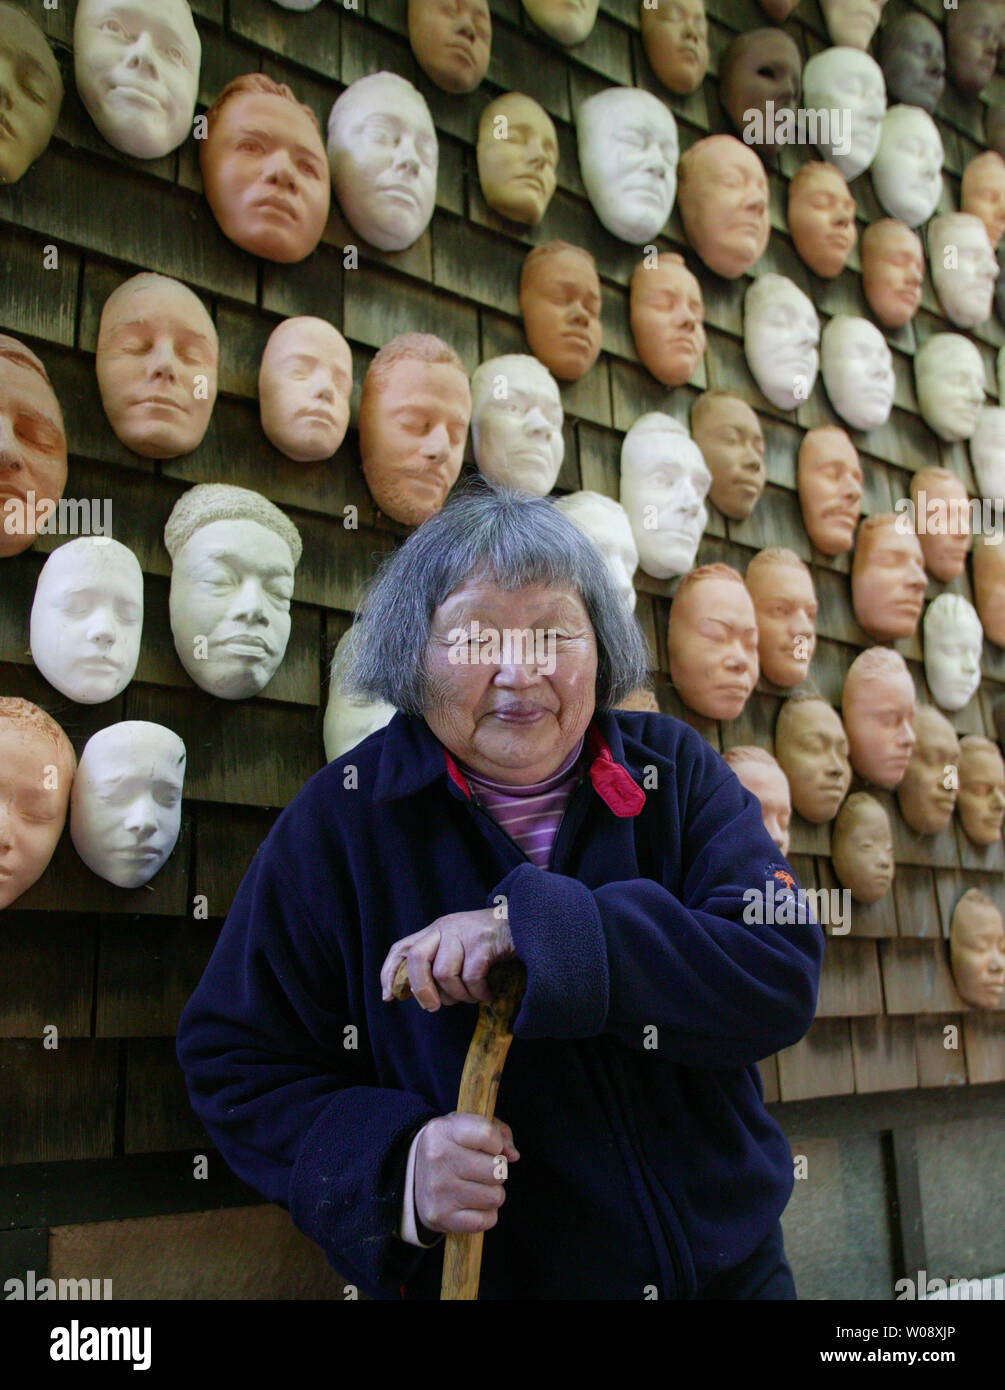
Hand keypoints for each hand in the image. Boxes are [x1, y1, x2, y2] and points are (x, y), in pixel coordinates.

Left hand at [380, 908, 514, 1009]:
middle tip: (434, 1007)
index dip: (389, 972)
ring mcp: (464, 932)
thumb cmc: (494, 942)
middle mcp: (445, 927)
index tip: (388, 996)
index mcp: (436, 930)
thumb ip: (442, 963)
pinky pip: (471, 976)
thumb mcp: (462, 947)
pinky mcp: (483, 941)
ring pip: (444, 972)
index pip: (402, 948)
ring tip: (473, 998)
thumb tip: (423, 996)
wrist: (529, 922)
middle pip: (416, 958)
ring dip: (459, 995)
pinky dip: (479, 993)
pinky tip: (489, 994)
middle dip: (422, 989)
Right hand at [414, 1113, 519, 1235]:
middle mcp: (438, 1159)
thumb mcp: (467, 1127)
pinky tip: (473, 1204)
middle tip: (484, 1169)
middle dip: (497, 1170)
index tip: (490, 1146)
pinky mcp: (441, 1217)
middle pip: (496, 1170)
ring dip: (492, 1193)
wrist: (412, 1174)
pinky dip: (486, 1214)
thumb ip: (497, 1132)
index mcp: (444, 1131)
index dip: (497, 1143)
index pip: (487, 1134)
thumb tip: (512, 1155)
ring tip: (478, 1186)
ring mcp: (438, 1191)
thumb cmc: (451, 1146)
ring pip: (495, 1197)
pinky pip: (486, 1221)